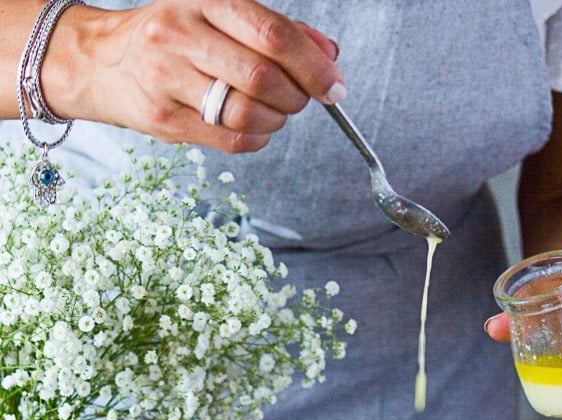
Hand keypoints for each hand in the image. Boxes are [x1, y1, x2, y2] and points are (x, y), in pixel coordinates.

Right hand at [46, 0, 344, 152]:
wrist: (104, 62)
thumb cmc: (175, 38)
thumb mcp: (221, 17)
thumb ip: (277, 32)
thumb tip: (327, 55)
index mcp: (205, 0)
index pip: (273, 35)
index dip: (312, 67)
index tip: (333, 86)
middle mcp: (182, 34)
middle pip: (261, 77)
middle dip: (295, 96)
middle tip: (301, 100)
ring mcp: (167, 77)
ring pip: (246, 112)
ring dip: (276, 121)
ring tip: (275, 113)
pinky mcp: (163, 117)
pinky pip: (230, 139)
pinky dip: (256, 138)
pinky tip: (255, 127)